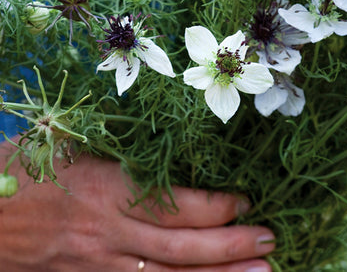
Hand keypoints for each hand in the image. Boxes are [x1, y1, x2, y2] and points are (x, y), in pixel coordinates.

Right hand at [0, 145, 273, 271]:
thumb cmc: (24, 170)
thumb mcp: (71, 144)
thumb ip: (120, 150)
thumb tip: (170, 141)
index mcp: (106, 187)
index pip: (176, 204)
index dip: (216, 206)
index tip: (246, 201)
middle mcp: (107, 232)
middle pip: (180, 247)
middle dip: (230, 246)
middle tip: (269, 241)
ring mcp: (95, 265)